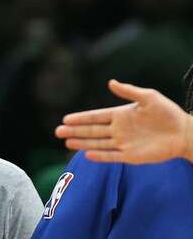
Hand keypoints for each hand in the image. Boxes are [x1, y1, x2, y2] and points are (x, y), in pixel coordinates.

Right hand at [56, 79, 192, 163]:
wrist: (183, 133)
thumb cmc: (168, 113)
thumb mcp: (149, 97)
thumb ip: (129, 91)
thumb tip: (110, 83)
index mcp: (121, 115)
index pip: (96, 117)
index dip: (81, 118)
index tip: (66, 118)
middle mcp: (118, 130)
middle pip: (92, 131)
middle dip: (75, 130)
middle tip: (58, 131)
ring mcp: (123, 143)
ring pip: (97, 143)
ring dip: (82, 143)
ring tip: (67, 142)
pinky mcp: (130, 156)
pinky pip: (111, 156)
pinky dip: (100, 156)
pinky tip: (87, 154)